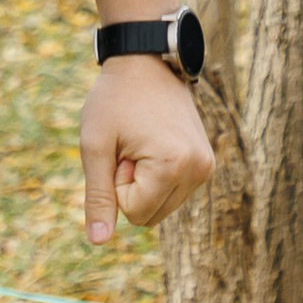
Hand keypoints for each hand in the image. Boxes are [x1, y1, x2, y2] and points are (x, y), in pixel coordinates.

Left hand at [80, 58, 213, 244]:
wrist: (145, 60)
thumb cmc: (114, 98)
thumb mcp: (95, 145)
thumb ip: (98, 196)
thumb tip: (97, 241)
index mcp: (173, 166)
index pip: (134, 214)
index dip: (116, 183)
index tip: (120, 148)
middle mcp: (199, 170)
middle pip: (150, 216)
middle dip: (130, 185)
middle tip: (129, 143)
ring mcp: (206, 166)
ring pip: (161, 207)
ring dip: (143, 181)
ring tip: (141, 140)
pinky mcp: (206, 162)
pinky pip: (172, 192)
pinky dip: (157, 175)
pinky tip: (153, 141)